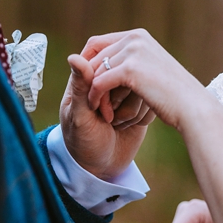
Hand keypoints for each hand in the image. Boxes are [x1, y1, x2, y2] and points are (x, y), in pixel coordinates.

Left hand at [59, 54, 155, 179]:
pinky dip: (141, 116)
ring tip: (116, 124)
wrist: (103, 167)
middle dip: (120, 99)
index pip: (101, 62)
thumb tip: (74, 56)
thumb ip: (80, 87)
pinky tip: (129, 126)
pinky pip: (149, 100)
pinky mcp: (140, 104)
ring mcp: (125, 92)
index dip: (105, 83)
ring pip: (140, 87)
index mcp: (86, 78)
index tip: (100, 109)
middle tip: (108, 119)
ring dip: (130, 110)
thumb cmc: (83, 143)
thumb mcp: (79, 116)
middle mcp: (107, 81)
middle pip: (125, 72)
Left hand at [82, 29, 210, 132]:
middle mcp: (134, 38)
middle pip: (94, 56)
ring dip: (92, 92)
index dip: (87, 64)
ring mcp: (133, 51)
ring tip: (98, 110)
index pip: (98, 43)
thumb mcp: (148, 74)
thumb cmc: (174, 97)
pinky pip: (99, 83)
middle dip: (88, 80)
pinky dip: (96, 98)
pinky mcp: (131, 69)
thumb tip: (101, 60)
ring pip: (94, 71)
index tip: (86, 86)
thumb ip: (128, 64)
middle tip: (90, 102)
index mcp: (138, 36)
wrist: (193, 109)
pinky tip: (101, 113)